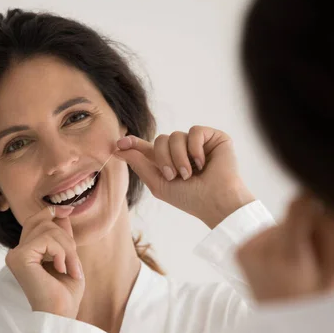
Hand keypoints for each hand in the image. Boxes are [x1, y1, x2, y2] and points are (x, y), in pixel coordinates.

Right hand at [5, 205, 84, 317]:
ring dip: (68, 249)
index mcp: (25, 252)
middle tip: (74, 263)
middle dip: (66, 238)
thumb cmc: (66, 292)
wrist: (62, 314)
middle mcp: (16, 252)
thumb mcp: (68, 256)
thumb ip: (62, 235)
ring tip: (70, 269)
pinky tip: (61, 269)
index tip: (68, 209)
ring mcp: (15, 254)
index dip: (51, 211)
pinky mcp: (19, 257)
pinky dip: (62, 253)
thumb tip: (62, 210)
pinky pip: (47, 239)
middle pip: (44, 222)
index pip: (36, 221)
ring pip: (48, 229)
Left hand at [115, 126, 254, 227]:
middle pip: (160, 139)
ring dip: (179, 157)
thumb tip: (118, 149)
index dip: (133, 143)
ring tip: (189, 174)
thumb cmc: (190, 198)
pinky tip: (203, 163)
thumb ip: (139, 165)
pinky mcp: (213, 138)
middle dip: (163, 158)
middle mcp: (183, 151)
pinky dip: (195, 148)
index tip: (119, 144)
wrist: (216, 201)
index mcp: (169, 162)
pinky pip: (195, 131)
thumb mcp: (158, 184)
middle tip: (173, 176)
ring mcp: (198, 144)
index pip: (148, 148)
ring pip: (176, 135)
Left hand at [237, 194, 333, 301]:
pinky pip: (265, 233)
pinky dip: (276, 242)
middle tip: (313, 255)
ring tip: (297, 264)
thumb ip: (331, 232)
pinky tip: (280, 264)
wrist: (281, 322)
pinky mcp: (240, 251)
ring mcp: (247, 249)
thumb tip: (327, 199)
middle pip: (292, 215)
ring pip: (279, 224)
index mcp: (289, 253)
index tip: (321, 194)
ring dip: (291, 235)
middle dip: (307, 226)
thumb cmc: (314, 298)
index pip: (298, 205)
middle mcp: (262, 248)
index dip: (312, 195)